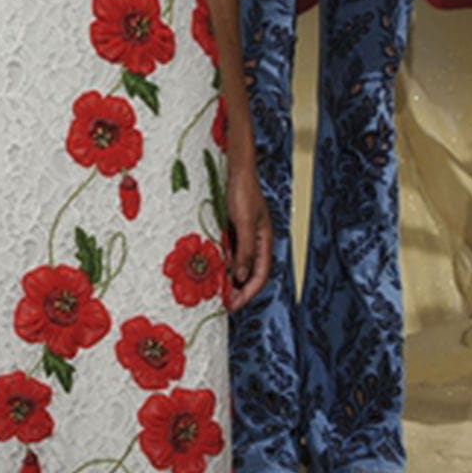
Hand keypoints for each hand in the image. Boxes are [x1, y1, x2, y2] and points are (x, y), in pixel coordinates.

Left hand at [224, 156, 271, 313]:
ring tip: (212, 293)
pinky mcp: (229, 230)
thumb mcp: (244, 221)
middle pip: (249, 274)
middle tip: (221, 305)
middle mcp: (254, 241)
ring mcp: (241, 236)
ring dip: (227, 279)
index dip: (248, 293)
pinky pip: (226, 253)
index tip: (233, 305)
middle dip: (237, 291)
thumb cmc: (242, 190)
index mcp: (264, 240)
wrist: (233, 167)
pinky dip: (219, 264)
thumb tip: (242, 277)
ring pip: (236, 265)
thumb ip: (244, 249)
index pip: (261, 275)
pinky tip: (207, 271)